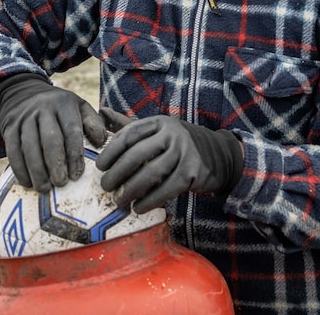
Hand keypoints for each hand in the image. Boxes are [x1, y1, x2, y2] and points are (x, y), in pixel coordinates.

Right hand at [0, 75, 106, 191]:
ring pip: (29, 147)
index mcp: (64, 104)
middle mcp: (43, 108)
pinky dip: (19, 169)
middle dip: (55, 164)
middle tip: (61, 184)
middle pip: (49, 139)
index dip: (74, 155)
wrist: (23, 93)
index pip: (71, 130)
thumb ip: (93, 123)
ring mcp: (24, 117)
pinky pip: (12, 150)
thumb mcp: (79, 107)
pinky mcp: (9, 127)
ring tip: (44, 189)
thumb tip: (100, 143)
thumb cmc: (59, 107)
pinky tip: (27, 183)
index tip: (76, 175)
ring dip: (36, 171)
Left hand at [96, 112, 243, 213]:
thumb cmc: (179, 143)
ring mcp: (184, 152)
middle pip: (137, 155)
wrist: (219, 155)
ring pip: (150, 174)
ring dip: (131, 191)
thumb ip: (129, 125)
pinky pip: (166, 189)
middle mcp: (172, 134)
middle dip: (117, 174)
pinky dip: (149, 201)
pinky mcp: (192, 172)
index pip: (129, 135)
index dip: (111, 152)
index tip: (99, 167)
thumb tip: (102, 111)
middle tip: (105, 187)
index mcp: (159, 122)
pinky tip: (138, 208)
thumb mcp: (157, 130)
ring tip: (119, 201)